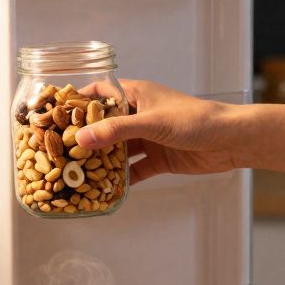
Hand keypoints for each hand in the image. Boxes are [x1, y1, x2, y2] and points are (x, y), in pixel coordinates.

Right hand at [75, 80, 244, 182]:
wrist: (231, 140)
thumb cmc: (196, 120)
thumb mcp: (152, 123)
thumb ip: (117, 131)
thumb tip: (82, 139)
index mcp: (137, 95)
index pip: (99, 94)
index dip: (77, 104)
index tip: (53, 115)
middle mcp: (139, 115)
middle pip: (105, 126)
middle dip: (85, 139)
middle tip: (59, 152)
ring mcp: (149, 138)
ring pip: (118, 150)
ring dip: (101, 162)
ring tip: (76, 174)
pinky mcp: (159, 159)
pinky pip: (134, 170)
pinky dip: (121, 179)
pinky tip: (105, 190)